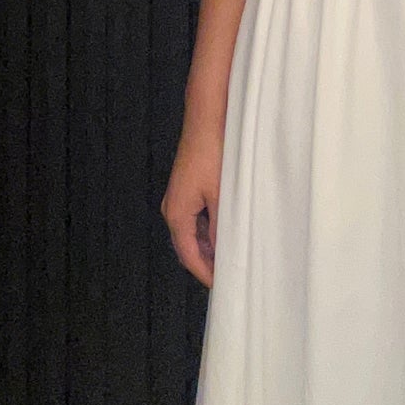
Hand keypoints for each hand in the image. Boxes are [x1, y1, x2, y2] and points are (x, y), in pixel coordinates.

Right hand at [162, 118, 224, 287]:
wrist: (207, 118)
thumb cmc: (213, 152)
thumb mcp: (222, 195)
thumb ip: (221, 227)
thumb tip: (223, 253)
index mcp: (177, 213)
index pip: (189, 255)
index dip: (205, 273)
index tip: (221, 287)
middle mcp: (173, 207)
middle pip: (188, 246)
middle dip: (207, 262)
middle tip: (229, 276)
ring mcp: (179, 197)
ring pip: (193, 232)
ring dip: (210, 246)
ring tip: (232, 257)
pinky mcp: (188, 187)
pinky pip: (196, 217)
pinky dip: (210, 229)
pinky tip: (227, 230)